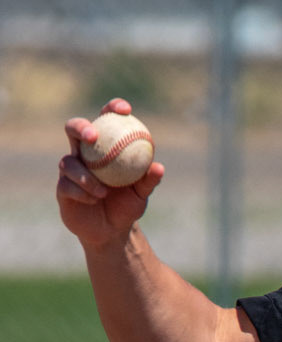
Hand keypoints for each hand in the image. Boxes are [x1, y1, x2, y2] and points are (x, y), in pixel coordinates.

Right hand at [56, 99, 163, 251]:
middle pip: (73, 129)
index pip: (105, 121)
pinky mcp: (62, 189)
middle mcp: (83, 154)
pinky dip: (83, 192)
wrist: (112, 232)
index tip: (124, 110)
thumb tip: (159, 167)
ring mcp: (70, 171)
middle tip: (93, 137)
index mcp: (103, 148)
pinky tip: (95, 199)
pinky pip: (67, 185)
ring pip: (69, 162)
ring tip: (104, 192)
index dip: (112, 109)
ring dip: (86, 176)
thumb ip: (148, 180)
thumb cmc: (126, 206)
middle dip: (80, 128)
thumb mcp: (141, 194)